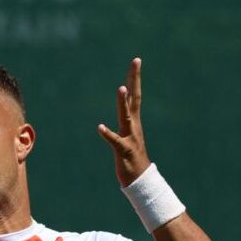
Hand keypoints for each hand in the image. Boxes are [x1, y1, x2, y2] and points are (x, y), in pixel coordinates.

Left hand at [98, 57, 151, 186]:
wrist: (140, 180)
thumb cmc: (131, 158)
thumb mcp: (126, 136)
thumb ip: (124, 122)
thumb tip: (123, 109)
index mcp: (133, 122)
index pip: (134, 96)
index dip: (134, 78)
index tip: (136, 61)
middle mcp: (133, 126)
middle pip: (134, 98)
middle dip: (134, 80)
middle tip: (136, 61)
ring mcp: (130, 137)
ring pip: (126, 116)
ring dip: (123, 102)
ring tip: (120, 88)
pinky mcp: (123, 150)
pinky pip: (115, 141)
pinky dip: (108, 134)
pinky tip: (100, 127)